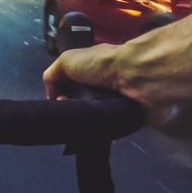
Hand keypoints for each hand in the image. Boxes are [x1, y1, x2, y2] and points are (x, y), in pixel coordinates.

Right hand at [43, 43, 173, 124]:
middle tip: (70, 117)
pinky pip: (111, 129)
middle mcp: (103, 85)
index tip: (59, 102)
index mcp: (91, 69)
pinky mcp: (129, 118)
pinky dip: (103, 131)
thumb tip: (53, 95)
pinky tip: (97, 132)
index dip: (61, 95)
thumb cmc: (102, 65)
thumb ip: (53, 74)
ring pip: (93, 118)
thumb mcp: (68, 60)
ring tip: (82, 127)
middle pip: (81, 104)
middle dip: (72, 111)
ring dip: (86, 123)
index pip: (71, 86)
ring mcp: (116, 102)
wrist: (138, 78)